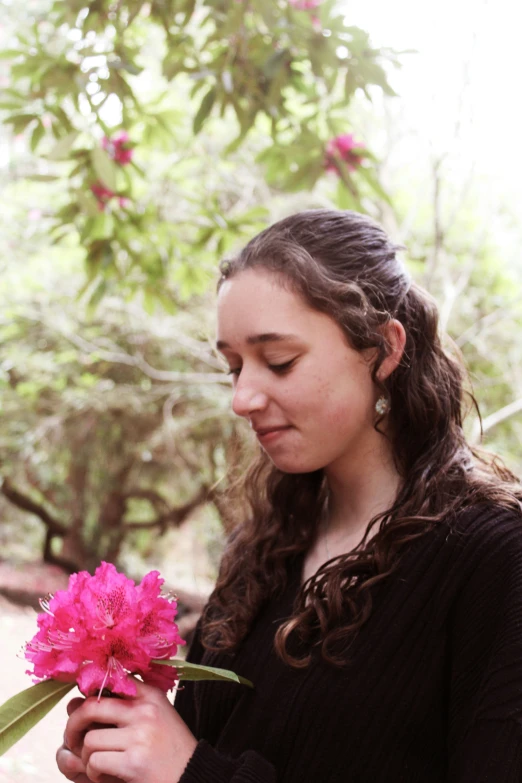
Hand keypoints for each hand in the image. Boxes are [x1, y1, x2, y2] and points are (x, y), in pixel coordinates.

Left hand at [59, 681, 197, 782]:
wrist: (193, 776)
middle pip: (90, 707)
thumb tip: (73, 703)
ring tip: (96, 764)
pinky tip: (105, 776)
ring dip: (86, 757)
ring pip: (90, 740)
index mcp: (150, 695)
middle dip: (73, 725)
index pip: (108, 682)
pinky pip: (96, 762)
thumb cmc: (168, 749)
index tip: (81, 710)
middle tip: (72, 740)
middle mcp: (145, 710)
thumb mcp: (155, 716)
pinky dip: (93, 773)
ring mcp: (140, 735)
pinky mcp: (135, 762)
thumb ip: (124, 705)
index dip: (87, 695)